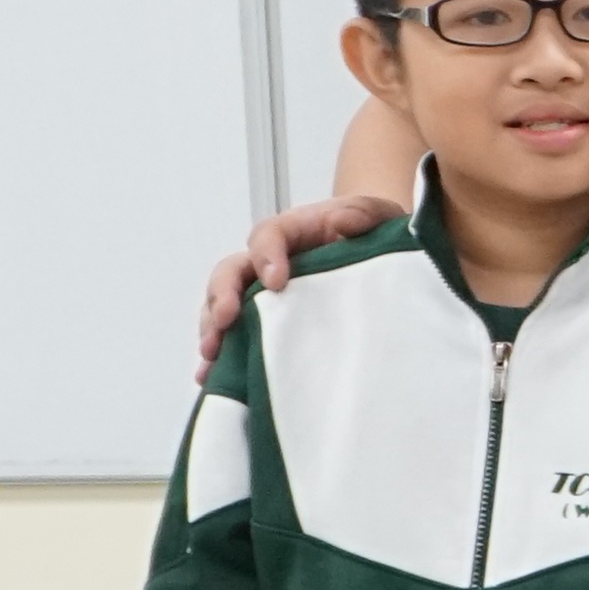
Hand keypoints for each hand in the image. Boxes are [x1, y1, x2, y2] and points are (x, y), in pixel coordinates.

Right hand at [195, 198, 392, 372]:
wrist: (377, 252)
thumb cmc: (367, 230)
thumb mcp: (375, 214)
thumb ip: (363, 214)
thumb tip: (343, 222)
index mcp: (290, 231)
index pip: (267, 236)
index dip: (266, 255)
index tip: (276, 281)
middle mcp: (266, 261)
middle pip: (232, 272)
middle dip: (222, 295)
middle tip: (224, 319)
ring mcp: (262, 292)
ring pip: (224, 305)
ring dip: (214, 329)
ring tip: (211, 355)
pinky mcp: (268, 319)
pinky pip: (237, 334)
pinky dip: (224, 354)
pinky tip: (215, 375)